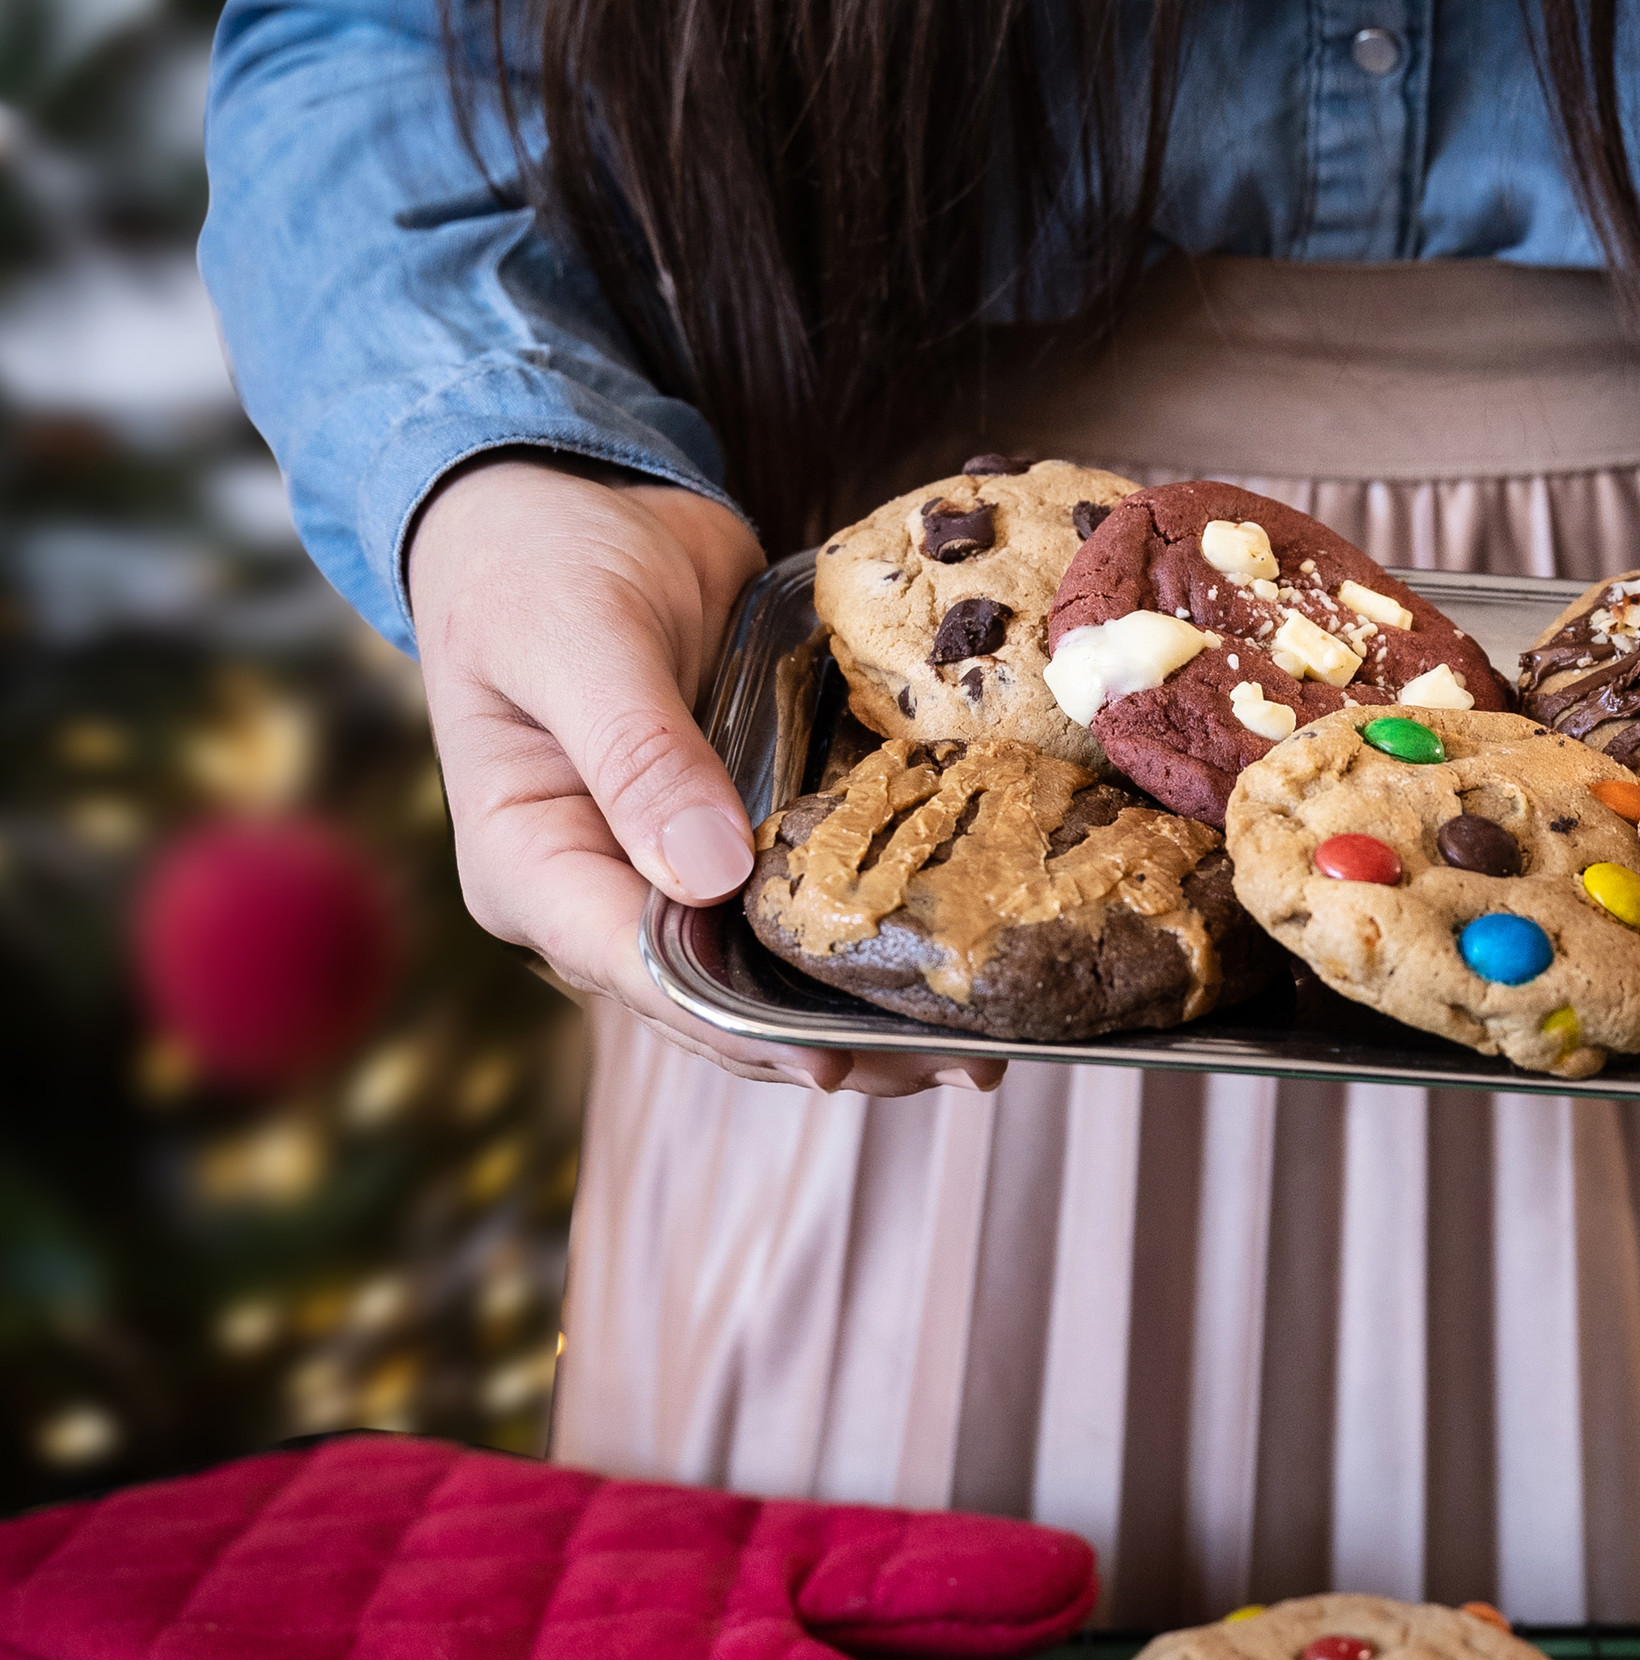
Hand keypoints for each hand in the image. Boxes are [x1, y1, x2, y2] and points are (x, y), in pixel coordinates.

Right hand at [407, 456, 1001, 1097]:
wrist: (563, 490)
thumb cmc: (538, 555)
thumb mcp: (577, 637)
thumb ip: (638, 750)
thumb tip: (713, 874)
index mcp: (534, 873)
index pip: (643, 976)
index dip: (746, 1029)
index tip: (840, 1055)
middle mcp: (602, 896)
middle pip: (720, 1007)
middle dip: (833, 1044)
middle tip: (958, 1062)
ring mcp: (670, 875)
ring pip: (772, 977)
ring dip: (869, 1013)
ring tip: (980, 1043)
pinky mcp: (734, 839)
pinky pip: (805, 910)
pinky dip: (876, 934)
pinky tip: (959, 958)